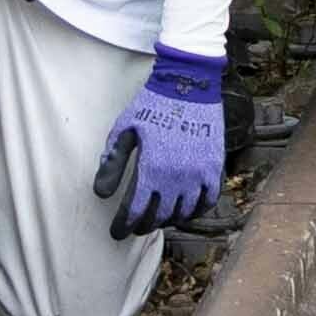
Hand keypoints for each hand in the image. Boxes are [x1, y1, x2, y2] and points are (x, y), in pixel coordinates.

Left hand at [94, 48, 234, 235]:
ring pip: (182, 212)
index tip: (116, 232)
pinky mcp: (214, 166)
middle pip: (158, 216)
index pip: (134, 211)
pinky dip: (195, 211)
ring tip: (156, 219)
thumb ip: (112, 163)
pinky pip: (208, 200)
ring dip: (167, 220)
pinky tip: (184, 211)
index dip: (123, 225)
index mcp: (151, 168)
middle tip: (134, 227)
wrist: (188, 83)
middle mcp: (176, 177)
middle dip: (143, 225)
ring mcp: (198, 173)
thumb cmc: (151, 105)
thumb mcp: (124, 130)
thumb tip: (101, 194)